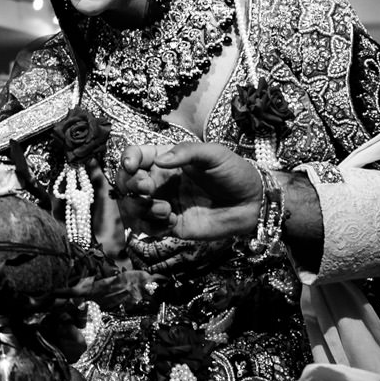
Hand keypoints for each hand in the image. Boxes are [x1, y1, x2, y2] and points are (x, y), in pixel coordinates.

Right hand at [114, 141, 263, 242]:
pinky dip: (152, 225)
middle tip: (148, 189)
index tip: (132, 166)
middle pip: (126, 182)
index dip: (127, 159)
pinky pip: (148, 227)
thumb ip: (187, 152)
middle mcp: (161, 181)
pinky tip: (171, 221)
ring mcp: (164, 203)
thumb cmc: (235, 173)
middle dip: (130, 185)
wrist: (252, 204)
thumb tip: (160, 160)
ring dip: (140, 208)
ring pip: (132, 206)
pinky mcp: (171, 225)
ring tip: (164, 210)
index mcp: (167, 160)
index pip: (136, 156)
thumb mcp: (215, 154)